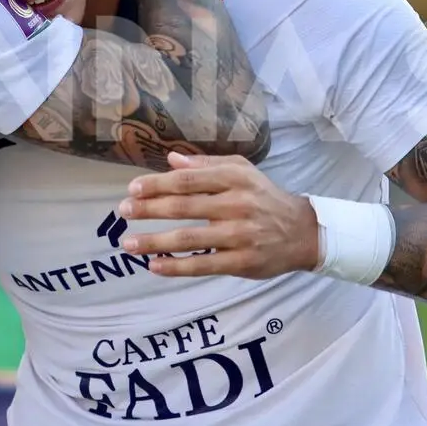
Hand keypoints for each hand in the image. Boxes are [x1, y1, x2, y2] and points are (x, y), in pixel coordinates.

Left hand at [118, 153, 319, 278]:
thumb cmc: (263, 197)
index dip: (157, 184)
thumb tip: (171, 159)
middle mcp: (237, 204)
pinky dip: (176, 266)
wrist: (303, 232)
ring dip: (154, 241)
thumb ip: (206, 163)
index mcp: (234, 179)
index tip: (132, 188)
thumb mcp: (241, 171)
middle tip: (123, 211)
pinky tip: (154, 266)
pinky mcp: (242, 262)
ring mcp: (240, 235)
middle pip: (184, 207)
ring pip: (189, 238)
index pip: (188, 179)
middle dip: (148, 209)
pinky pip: (203, 265)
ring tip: (128, 243)